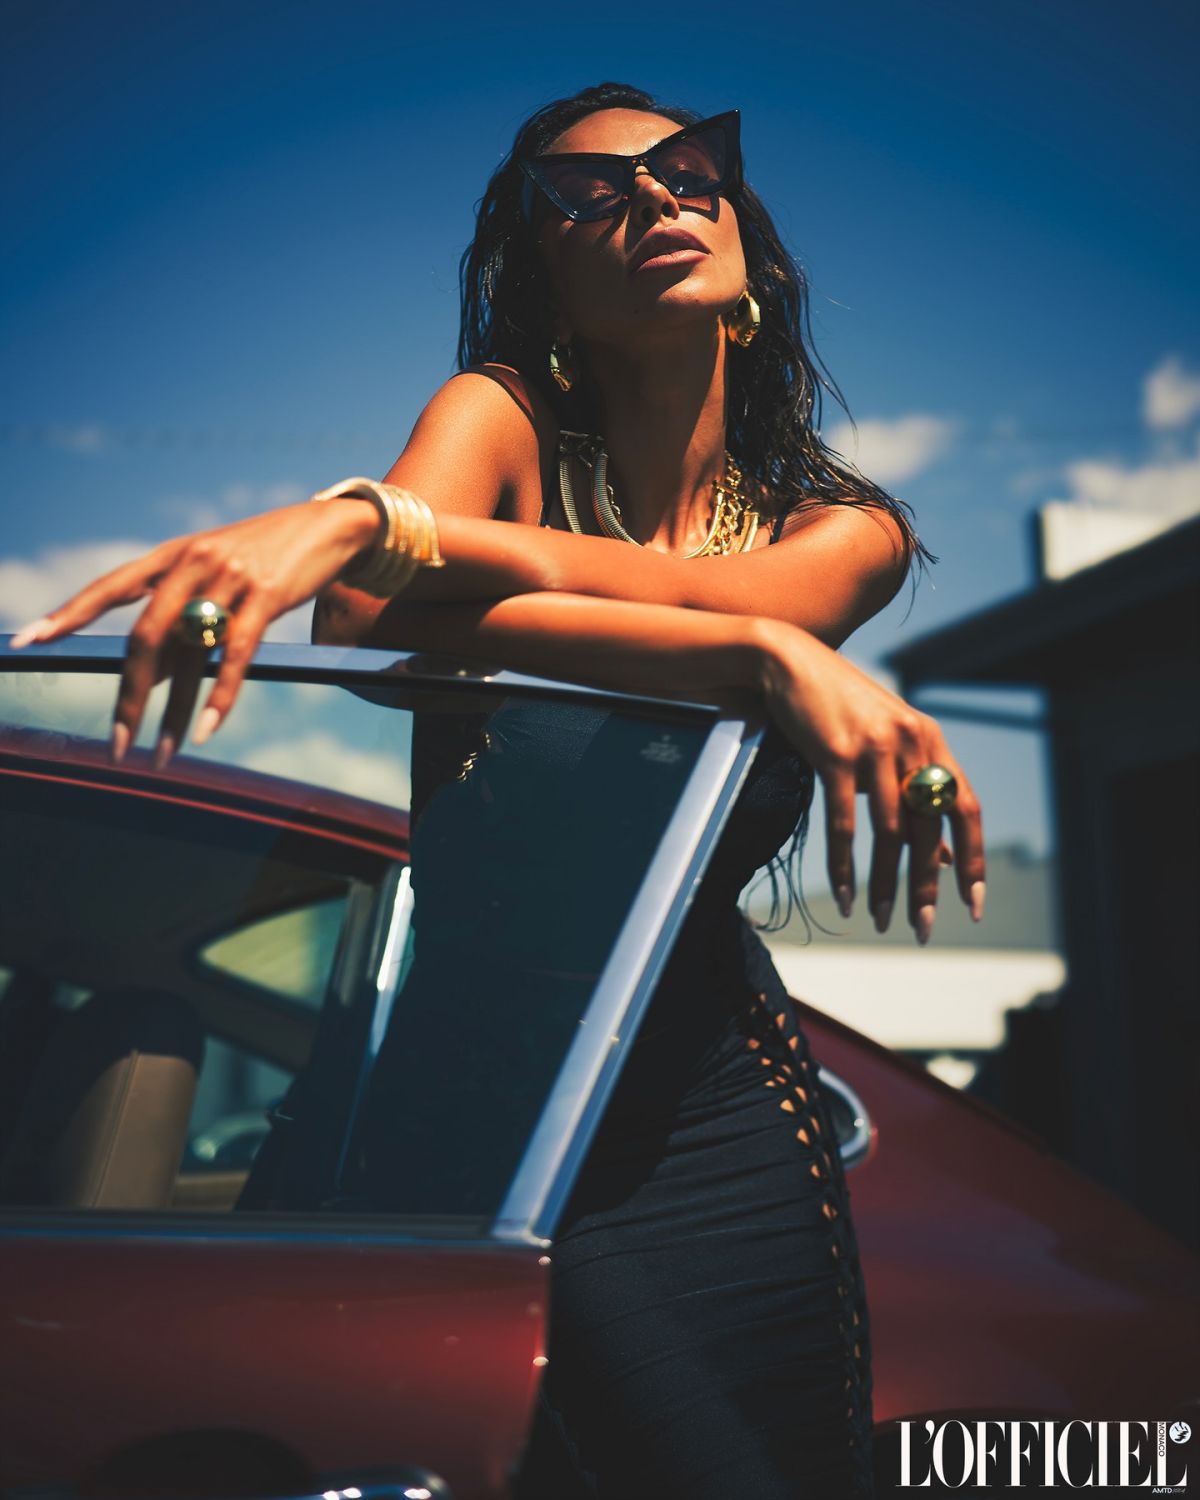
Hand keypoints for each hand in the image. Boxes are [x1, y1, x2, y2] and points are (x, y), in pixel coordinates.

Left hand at [10, 499, 378, 763]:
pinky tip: (205, 730)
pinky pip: (236, 655)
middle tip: (116, 744)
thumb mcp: (217, 575)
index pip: (110, 587)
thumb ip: (185, 614)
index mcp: (173, 555)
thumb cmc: (267, 557)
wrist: (329, 526)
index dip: (69, 614)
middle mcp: (193, 563)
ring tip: (161, 755)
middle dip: (129, 696)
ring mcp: (230, 578)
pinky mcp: (267, 596)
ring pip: (189, 656)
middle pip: (145, 636)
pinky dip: (219, 698)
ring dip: (171, 713)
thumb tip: (154, 672)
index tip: (28, 641)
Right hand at [757, 620, 984, 943]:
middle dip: (926, 886)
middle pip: (929, 829)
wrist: (788, 662)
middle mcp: (912, 742)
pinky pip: (845, 823)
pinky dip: (845, 865)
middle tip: (920, 928)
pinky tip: (845, 895)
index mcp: (931, 740)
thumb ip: (915, 790)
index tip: (971, 904)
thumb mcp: (887, 743)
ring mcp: (874, 747)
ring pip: (890, 832)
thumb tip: (942, 857)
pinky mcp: (836, 754)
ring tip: (882, 920)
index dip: (973, 860)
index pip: (966, 809)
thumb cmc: (838, 708)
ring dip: (887, 884)